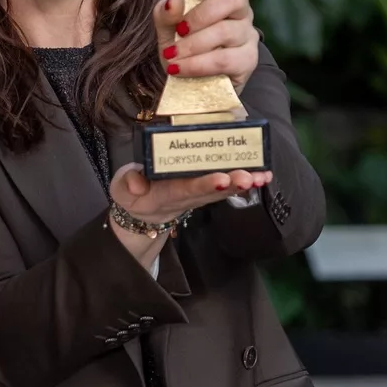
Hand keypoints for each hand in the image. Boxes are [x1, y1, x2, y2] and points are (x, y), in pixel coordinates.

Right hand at [107, 159, 272, 269]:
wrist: (142, 210)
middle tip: (249, 177)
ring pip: (223, 189)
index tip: (221, 179)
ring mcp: (199, 194)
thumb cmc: (133, 193)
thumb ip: (127, 183)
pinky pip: (228, 186)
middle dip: (231, 183)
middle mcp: (186, 195)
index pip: (185, 188)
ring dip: (244, 183)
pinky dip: (246, 181)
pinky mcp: (207, 190)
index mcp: (165, 193)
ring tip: (263, 177)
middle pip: (211, 190)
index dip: (203, 184)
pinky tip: (264, 175)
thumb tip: (136, 184)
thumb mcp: (122, 187)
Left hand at [156, 0, 259, 92]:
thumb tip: (173, 0)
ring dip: (193, 44)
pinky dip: (196, 64)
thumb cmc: (182, 49)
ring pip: (226, 31)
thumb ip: (166, 13)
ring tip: (172, 55)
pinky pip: (223, 59)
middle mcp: (242, 13)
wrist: (188, 86)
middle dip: (201, 14)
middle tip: (180, 29)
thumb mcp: (168, 29)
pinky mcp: (247, 62)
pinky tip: (179, 68)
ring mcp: (247, 37)